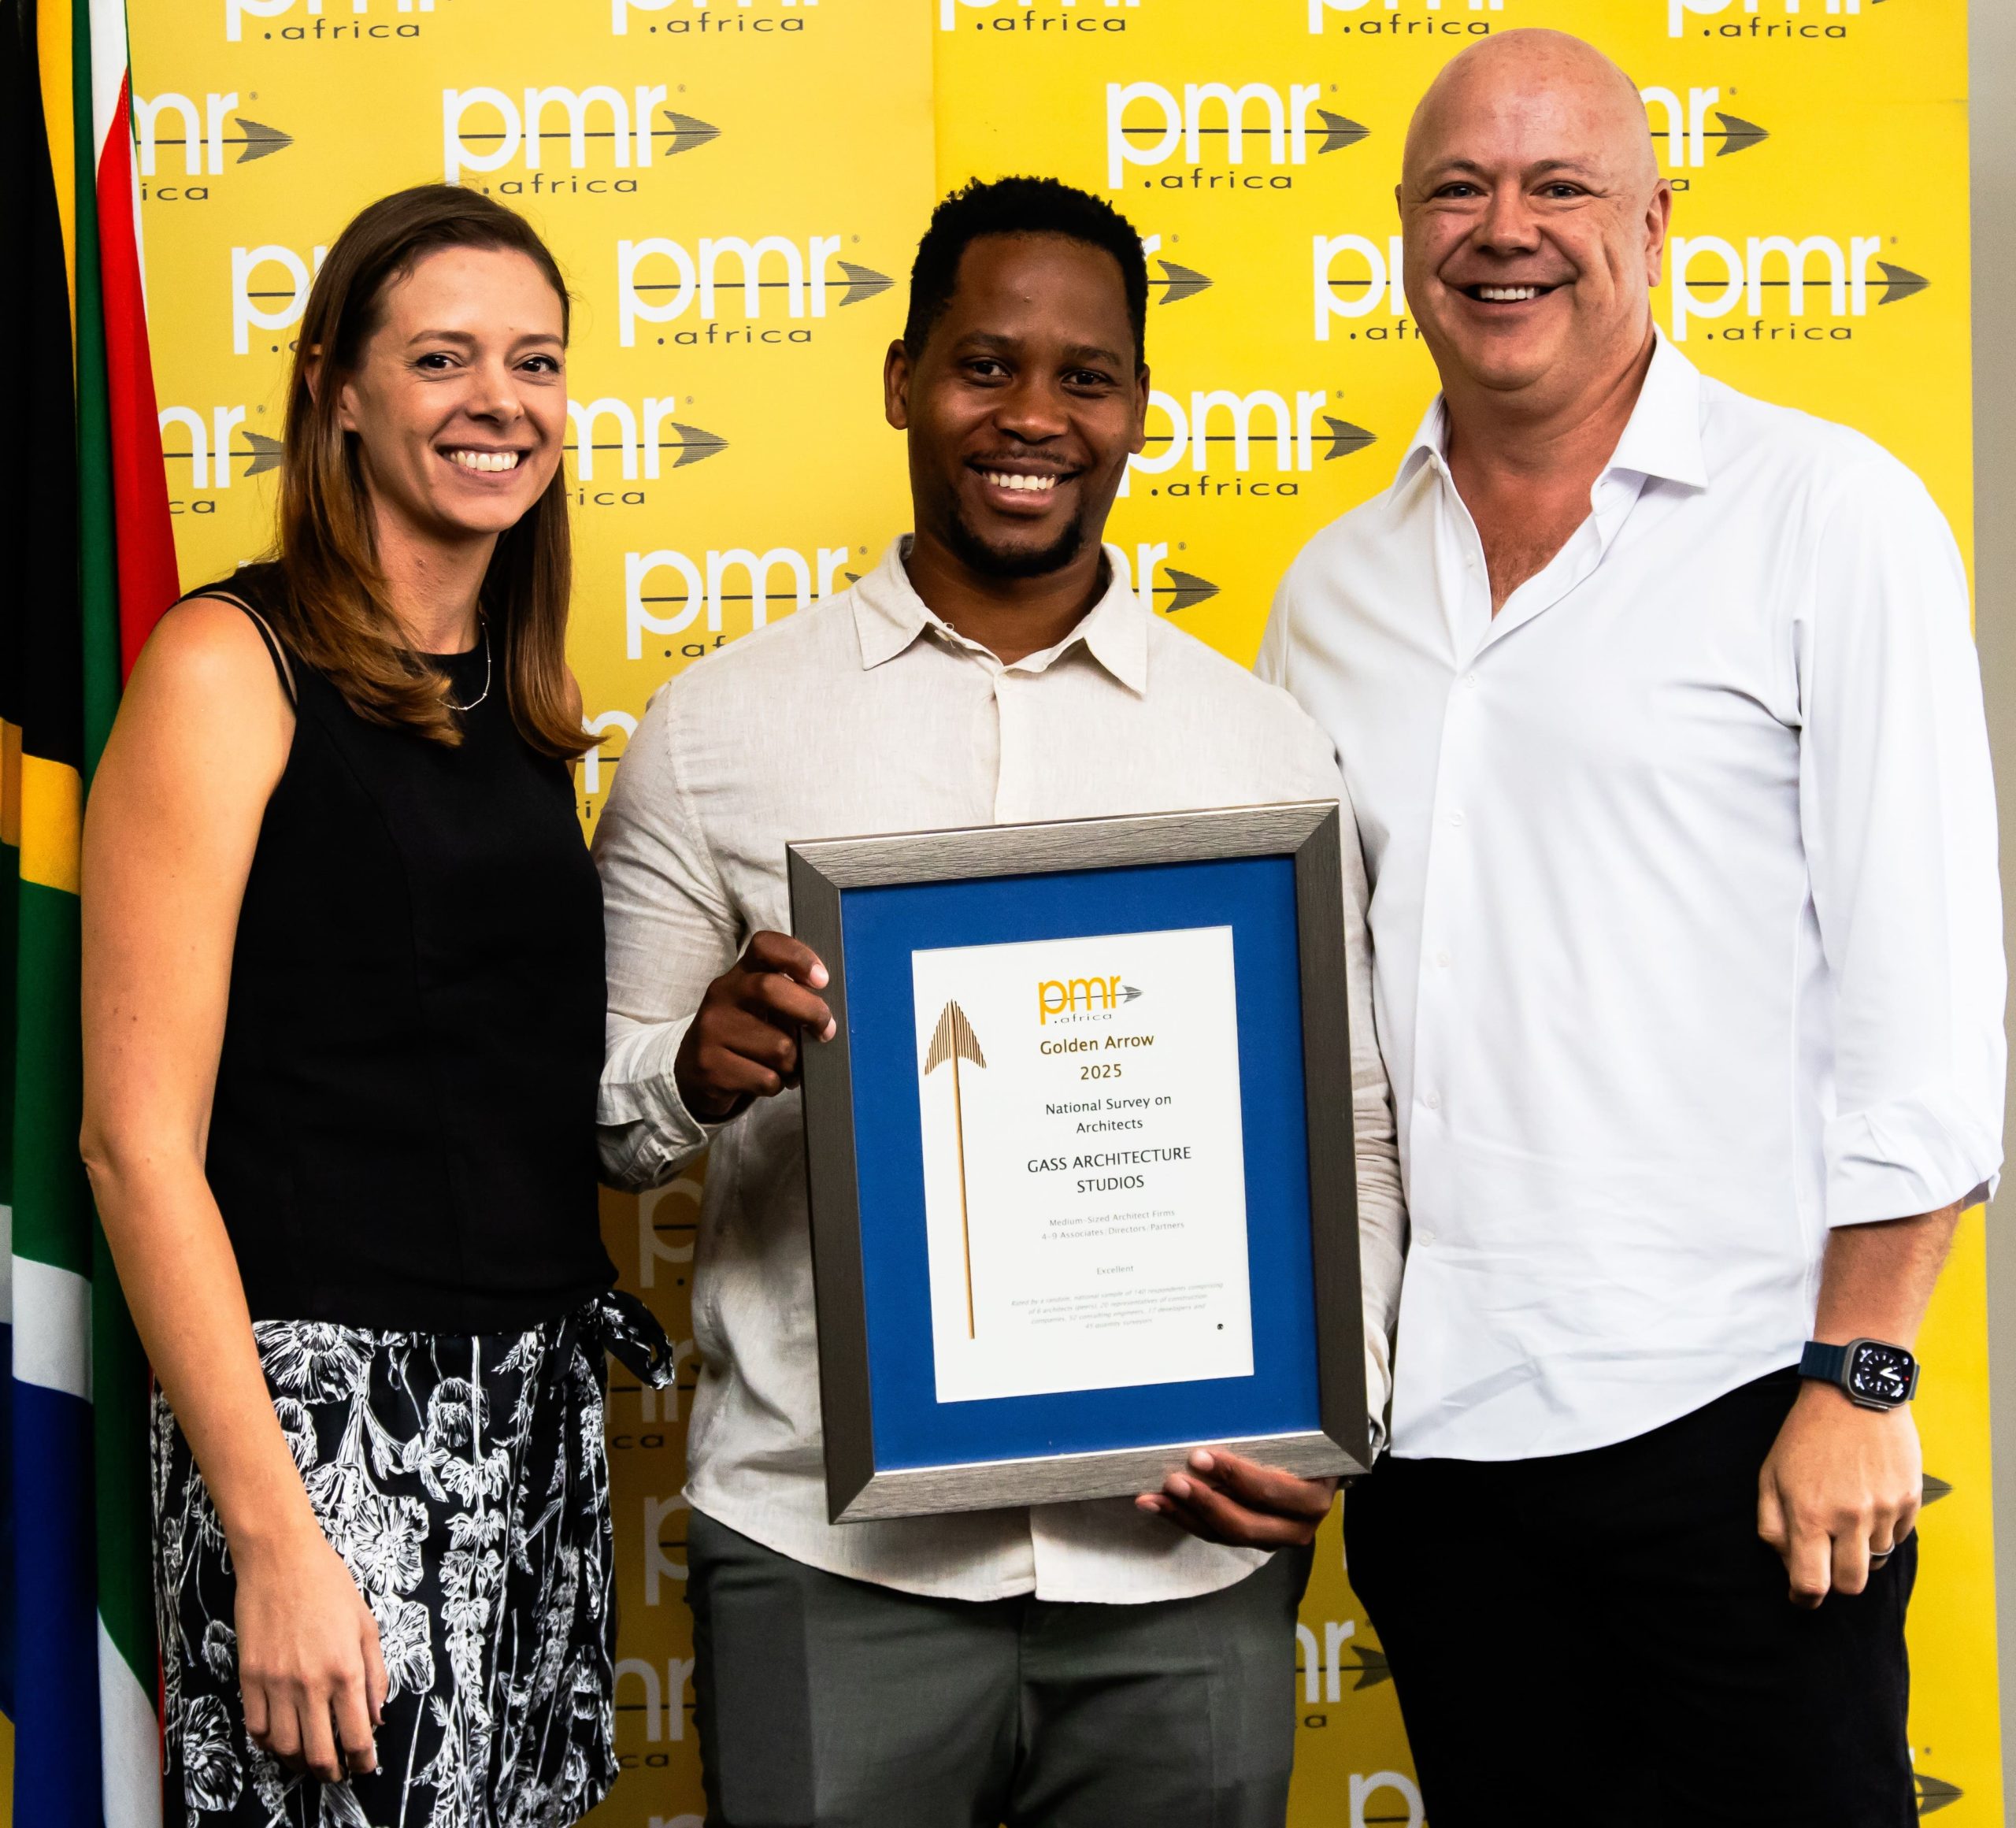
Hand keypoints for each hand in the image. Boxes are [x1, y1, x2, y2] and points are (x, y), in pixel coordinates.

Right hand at [234, 1522, 386, 1781]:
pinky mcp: (249, 1677)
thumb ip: (376, 1675)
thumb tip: (376, 1717)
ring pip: (285, 1748)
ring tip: (312, 1759)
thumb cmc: (329, 1585)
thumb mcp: (366, 1625)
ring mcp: (276, 1683)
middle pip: (319, 1753)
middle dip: (332, 1772)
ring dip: (300, 1761)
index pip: (356, 1735)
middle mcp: (310, 1683)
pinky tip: (282, 1738)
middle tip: (339, 1773)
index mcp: (345, 1669)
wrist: (281, 1559)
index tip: (365, 1765)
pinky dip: (269, 1742)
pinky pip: (256, 1728)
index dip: (363, 1760)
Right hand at [674, 932, 835, 1123]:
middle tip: (826, 1030)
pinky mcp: (710, 1067)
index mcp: (739, 974)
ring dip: (794, 1063)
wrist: (693, 1074)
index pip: (765, 946)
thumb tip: (826, 1018)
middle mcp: (721, 995)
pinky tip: (765, 1080)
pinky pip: (766, 1079)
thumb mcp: (759, 1008)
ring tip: (785, 1066)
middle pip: (771, 989)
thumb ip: (789, 1000)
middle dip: (811, 1012)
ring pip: (778, 1047)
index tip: (823, 979)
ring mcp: (711, 1031)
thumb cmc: (743, 1036)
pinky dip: (777, 1085)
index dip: (798, 956)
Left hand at [1135, 1448, 1337, 1547]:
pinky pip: (1215, 1535)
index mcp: (1312, 1498)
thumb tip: (1226, 1408)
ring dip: (1185, 1515)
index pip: (1269, 1490)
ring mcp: (1274, 1539)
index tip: (1199, 1457)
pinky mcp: (1253, 1542)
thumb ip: (1271, 1432)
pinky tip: (1159, 1505)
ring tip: (1153, 1498)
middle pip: (1245, 1524)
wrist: (1320, 1474)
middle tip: (1172, 1482)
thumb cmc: (1307, 1446)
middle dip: (1203, 1502)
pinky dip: (1185, 1519)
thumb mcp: (1299, 1437)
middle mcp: (1298, 1527)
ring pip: (1225, 1535)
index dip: (1233, 1477)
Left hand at [1757, 1380, 1920, 1608]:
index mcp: (1809, 1514)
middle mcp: (1849, 1518)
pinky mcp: (1910, 1500)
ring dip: (1859, 1548)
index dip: (1804, 1598)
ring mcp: (1884, 1510)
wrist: (1853, 1395)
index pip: (1811, 1584)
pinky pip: (1898, 1536)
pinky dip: (1882, 1529)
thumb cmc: (1805, 1436)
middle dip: (1836, 1579)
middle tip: (1828, 1558)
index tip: (1802, 1596)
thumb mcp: (1770, 1475)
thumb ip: (1772, 1525)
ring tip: (1846, 1513)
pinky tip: (1868, 1498)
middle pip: (1850, 1585)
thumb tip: (1788, 1564)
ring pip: (1875, 1560)